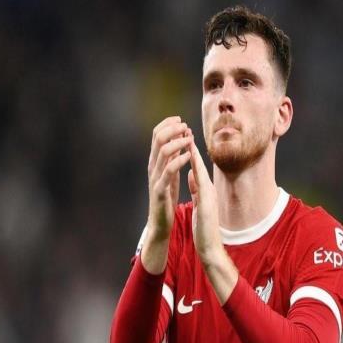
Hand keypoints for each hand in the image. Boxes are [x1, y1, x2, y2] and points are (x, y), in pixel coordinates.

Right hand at [142, 116, 191, 273]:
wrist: (160, 222)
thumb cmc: (166, 197)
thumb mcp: (170, 173)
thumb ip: (172, 157)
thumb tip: (179, 139)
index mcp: (155, 161)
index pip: (157, 134)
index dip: (167, 124)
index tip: (180, 120)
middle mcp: (153, 166)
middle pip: (158, 138)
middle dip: (173, 128)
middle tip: (186, 126)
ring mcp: (155, 177)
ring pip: (163, 151)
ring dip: (179, 141)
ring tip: (190, 138)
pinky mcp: (160, 189)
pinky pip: (169, 170)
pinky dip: (180, 160)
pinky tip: (190, 155)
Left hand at [188, 140, 237, 303]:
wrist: (210, 247)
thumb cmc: (205, 227)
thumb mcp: (199, 203)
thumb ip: (196, 189)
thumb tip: (192, 175)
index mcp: (204, 191)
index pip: (196, 168)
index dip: (190, 153)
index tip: (184, 138)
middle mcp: (208, 190)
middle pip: (200, 166)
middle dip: (192, 148)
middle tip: (187, 130)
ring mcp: (209, 196)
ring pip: (202, 172)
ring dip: (195, 157)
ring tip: (189, 141)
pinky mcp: (207, 204)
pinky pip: (201, 185)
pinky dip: (197, 173)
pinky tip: (193, 164)